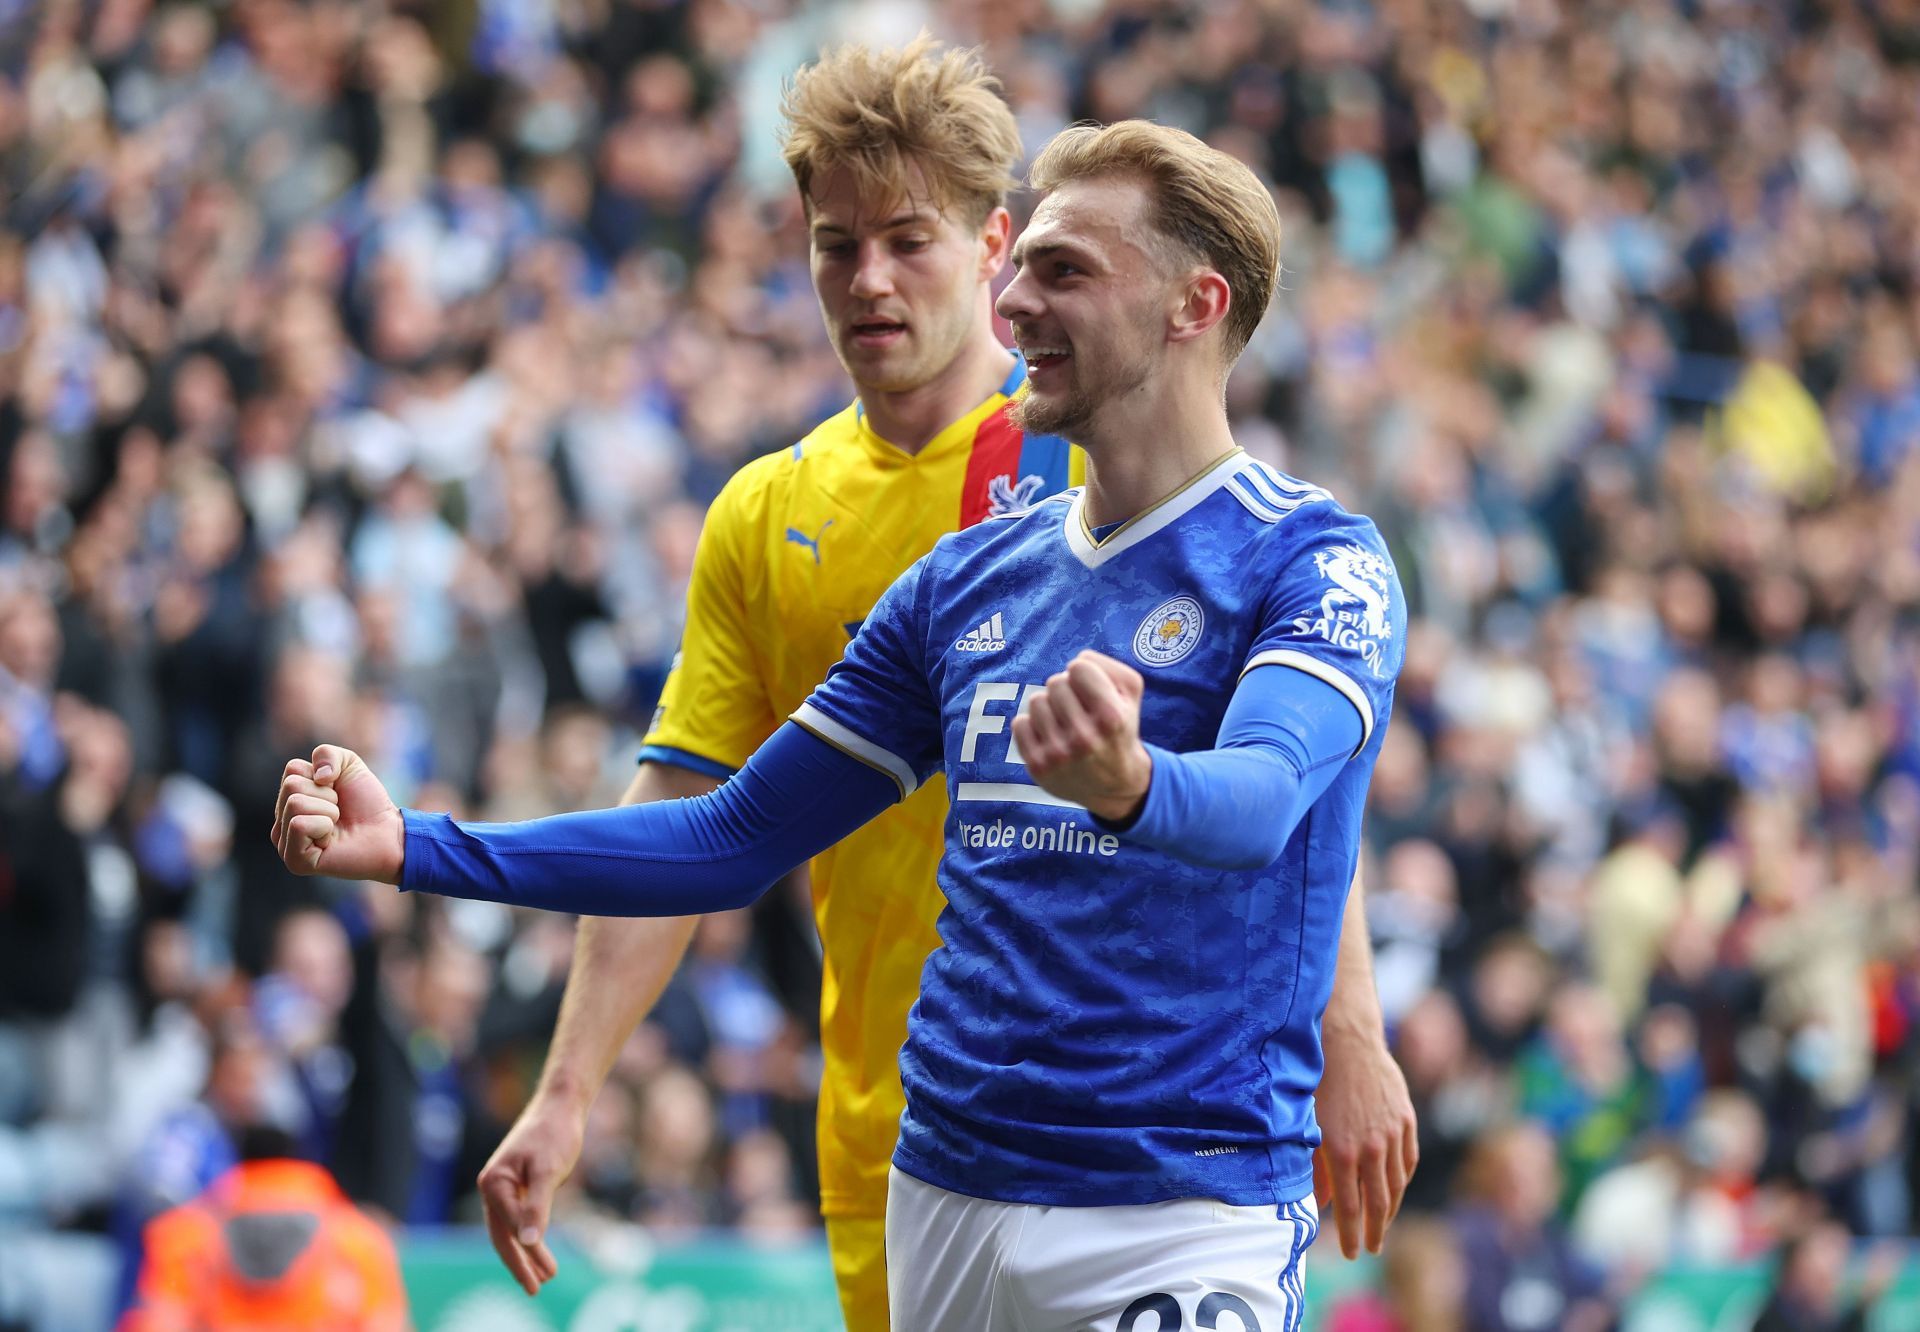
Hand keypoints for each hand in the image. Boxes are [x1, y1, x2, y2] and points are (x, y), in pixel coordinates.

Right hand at [271, 744, 405, 882]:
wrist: (388, 833)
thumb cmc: (367, 802)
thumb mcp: (349, 765)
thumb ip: (326, 754)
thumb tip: (317, 776)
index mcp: (288, 798)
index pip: (292, 770)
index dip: (323, 776)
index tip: (336, 792)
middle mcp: (282, 820)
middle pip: (292, 786)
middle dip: (326, 795)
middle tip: (339, 812)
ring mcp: (285, 842)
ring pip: (295, 804)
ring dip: (328, 810)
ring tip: (336, 825)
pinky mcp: (295, 860)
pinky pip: (299, 825)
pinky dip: (323, 826)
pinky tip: (330, 840)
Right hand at [478, 1094, 581, 1294]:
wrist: (561, 1106)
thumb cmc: (555, 1134)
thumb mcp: (549, 1171)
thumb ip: (538, 1206)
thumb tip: (529, 1242)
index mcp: (494, 1183)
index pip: (508, 1229)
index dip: (526, 1256)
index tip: (546, 1275)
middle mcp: (492, 1186)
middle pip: (502, 1235)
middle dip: (519, 1264)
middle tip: (536, 1289)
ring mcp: (503, 1187)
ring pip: (509, 1229)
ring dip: (524, 1253)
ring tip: (543, 1278)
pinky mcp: (517, 1185)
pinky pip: (518, 1218)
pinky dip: (528, 1236)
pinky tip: (539, 1251)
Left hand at [1010, 650, 1151, 820]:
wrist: (1116, 784)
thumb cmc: (1119, 728)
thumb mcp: (1130, 694)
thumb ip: (1106, 666)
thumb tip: (1075, 661)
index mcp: (1110, 717)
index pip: (1078, 667)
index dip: (1084, 674)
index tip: (1091, 690)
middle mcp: (1084, 738)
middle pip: (1055, 682)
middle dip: (1067, 691)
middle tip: (1079, 711)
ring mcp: (1058, 754)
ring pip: (1036, 701)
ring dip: (1049, 708)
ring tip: (1066, 725)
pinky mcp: (1038, 766)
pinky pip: (1019, 724)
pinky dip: (1033, 727)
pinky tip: (1051, 738)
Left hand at [1313, 1019, 1417, 1258]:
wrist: (1346, 1041)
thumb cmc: (1317, 1081)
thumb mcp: (1307, 1126)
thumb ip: (1314, 1166)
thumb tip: (1319, 1201)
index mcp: (1342, 1151)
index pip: (1349, 1207)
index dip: (1349, 1234)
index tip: (1350, 1254)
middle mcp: (1371, 1147)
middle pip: (1377, 1202)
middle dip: (1373, 1231)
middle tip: (1371, 1250)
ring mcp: (1393, 1133)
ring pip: (1397, 1184)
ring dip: (1390, 1210)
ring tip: (1381, 1225)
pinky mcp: (1405, 1120)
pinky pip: (1408, 1160)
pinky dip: (1403, 1179)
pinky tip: (1396, 1190)